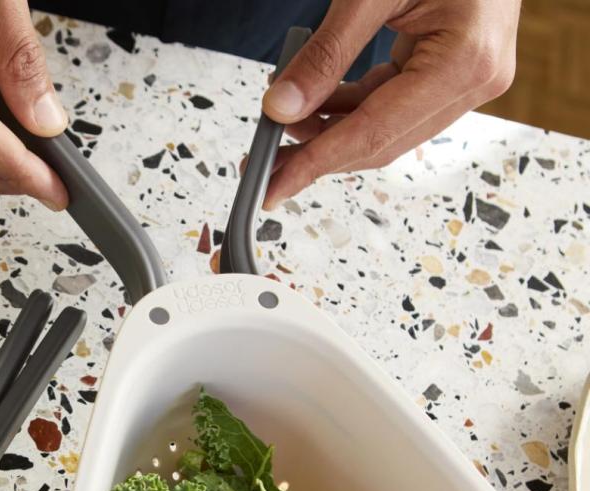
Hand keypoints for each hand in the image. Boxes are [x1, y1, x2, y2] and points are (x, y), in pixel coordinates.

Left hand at [261, 0, 518, 208]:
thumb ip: (325, 53)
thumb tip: (280, 108)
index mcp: (465, 60)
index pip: (374, 133)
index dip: (315, 164)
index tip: (272, 189)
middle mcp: (476, 78)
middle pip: (380, 142)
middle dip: (316, 154)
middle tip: (263, 161)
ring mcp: (469, 77)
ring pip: (383, 129)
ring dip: (328, 132)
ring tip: (280, 122)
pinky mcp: (454, 70)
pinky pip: (391, 105)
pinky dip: (347, 108)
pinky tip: (311, 105)